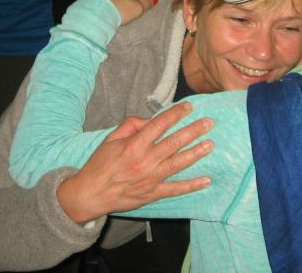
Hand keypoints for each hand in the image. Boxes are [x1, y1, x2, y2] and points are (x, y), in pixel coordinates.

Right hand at [57, 102, 213, 223]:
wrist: (91, 194)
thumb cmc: (100, 165)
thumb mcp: (110, 139)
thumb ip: (130, 125)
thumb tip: (150, 119)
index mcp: (134, 146)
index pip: (159, 125)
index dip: (175, 114)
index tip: (189, 107)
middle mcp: (145, 161)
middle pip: (173, 143)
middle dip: (193, 131)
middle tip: (209, 123)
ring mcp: (150, 179)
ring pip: (178, 163)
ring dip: (196, 153)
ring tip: (210, 144)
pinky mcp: (152, 194)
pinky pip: (175, 189)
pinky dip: (191, 185)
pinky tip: (206, 180)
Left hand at [90, 0, 156, 24]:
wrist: (94, 15)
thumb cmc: (117, 12)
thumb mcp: (137, 9)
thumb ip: (147, 2)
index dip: (139, 2)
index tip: (137, 10)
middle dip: (125, 0)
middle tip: (124, 13)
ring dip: (113, 0)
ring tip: (112, 12)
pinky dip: (101, 2)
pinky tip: (101, 10)